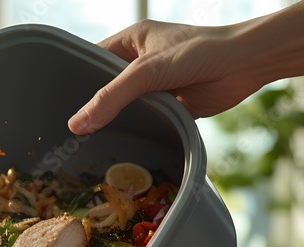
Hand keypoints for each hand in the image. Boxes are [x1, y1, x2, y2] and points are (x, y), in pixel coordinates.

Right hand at [68, 20, 261, 134]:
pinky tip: (122, 147)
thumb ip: (112, 97)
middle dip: (94, 108)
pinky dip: (139, 133)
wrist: (246, 64)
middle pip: (108, 88)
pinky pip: (147, 122)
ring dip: (116, 122)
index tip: (57, 105)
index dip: (76, 81)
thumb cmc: (199, 52)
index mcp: (131, 42)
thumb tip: (78, 124)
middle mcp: (141, 63)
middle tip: (70, 133)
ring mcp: (156, 86)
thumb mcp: (148, 71)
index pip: (92, 60)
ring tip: (88, 145)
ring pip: (127, 107)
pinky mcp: (172, 106)